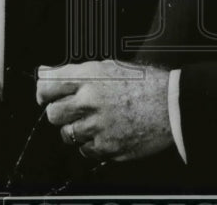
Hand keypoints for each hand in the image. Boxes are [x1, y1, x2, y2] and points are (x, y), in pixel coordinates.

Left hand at [36, 60, 172, 161]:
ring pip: (67, 135)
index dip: (44, 92)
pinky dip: (91, 144)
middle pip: (53, 114)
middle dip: (59, 112)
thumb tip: (44, 73)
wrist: (172, 105)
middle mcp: (91, 100)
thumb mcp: (109, 67)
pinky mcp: (108, 147)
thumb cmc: (144, 83)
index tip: (46, 95)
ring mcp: (99, 126)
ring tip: (93, 121)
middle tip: (72, 110)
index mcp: (90, 77)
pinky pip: (86, 150)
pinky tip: (105, 132)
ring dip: (75, 130)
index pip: (47, 86)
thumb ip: (75, 72)